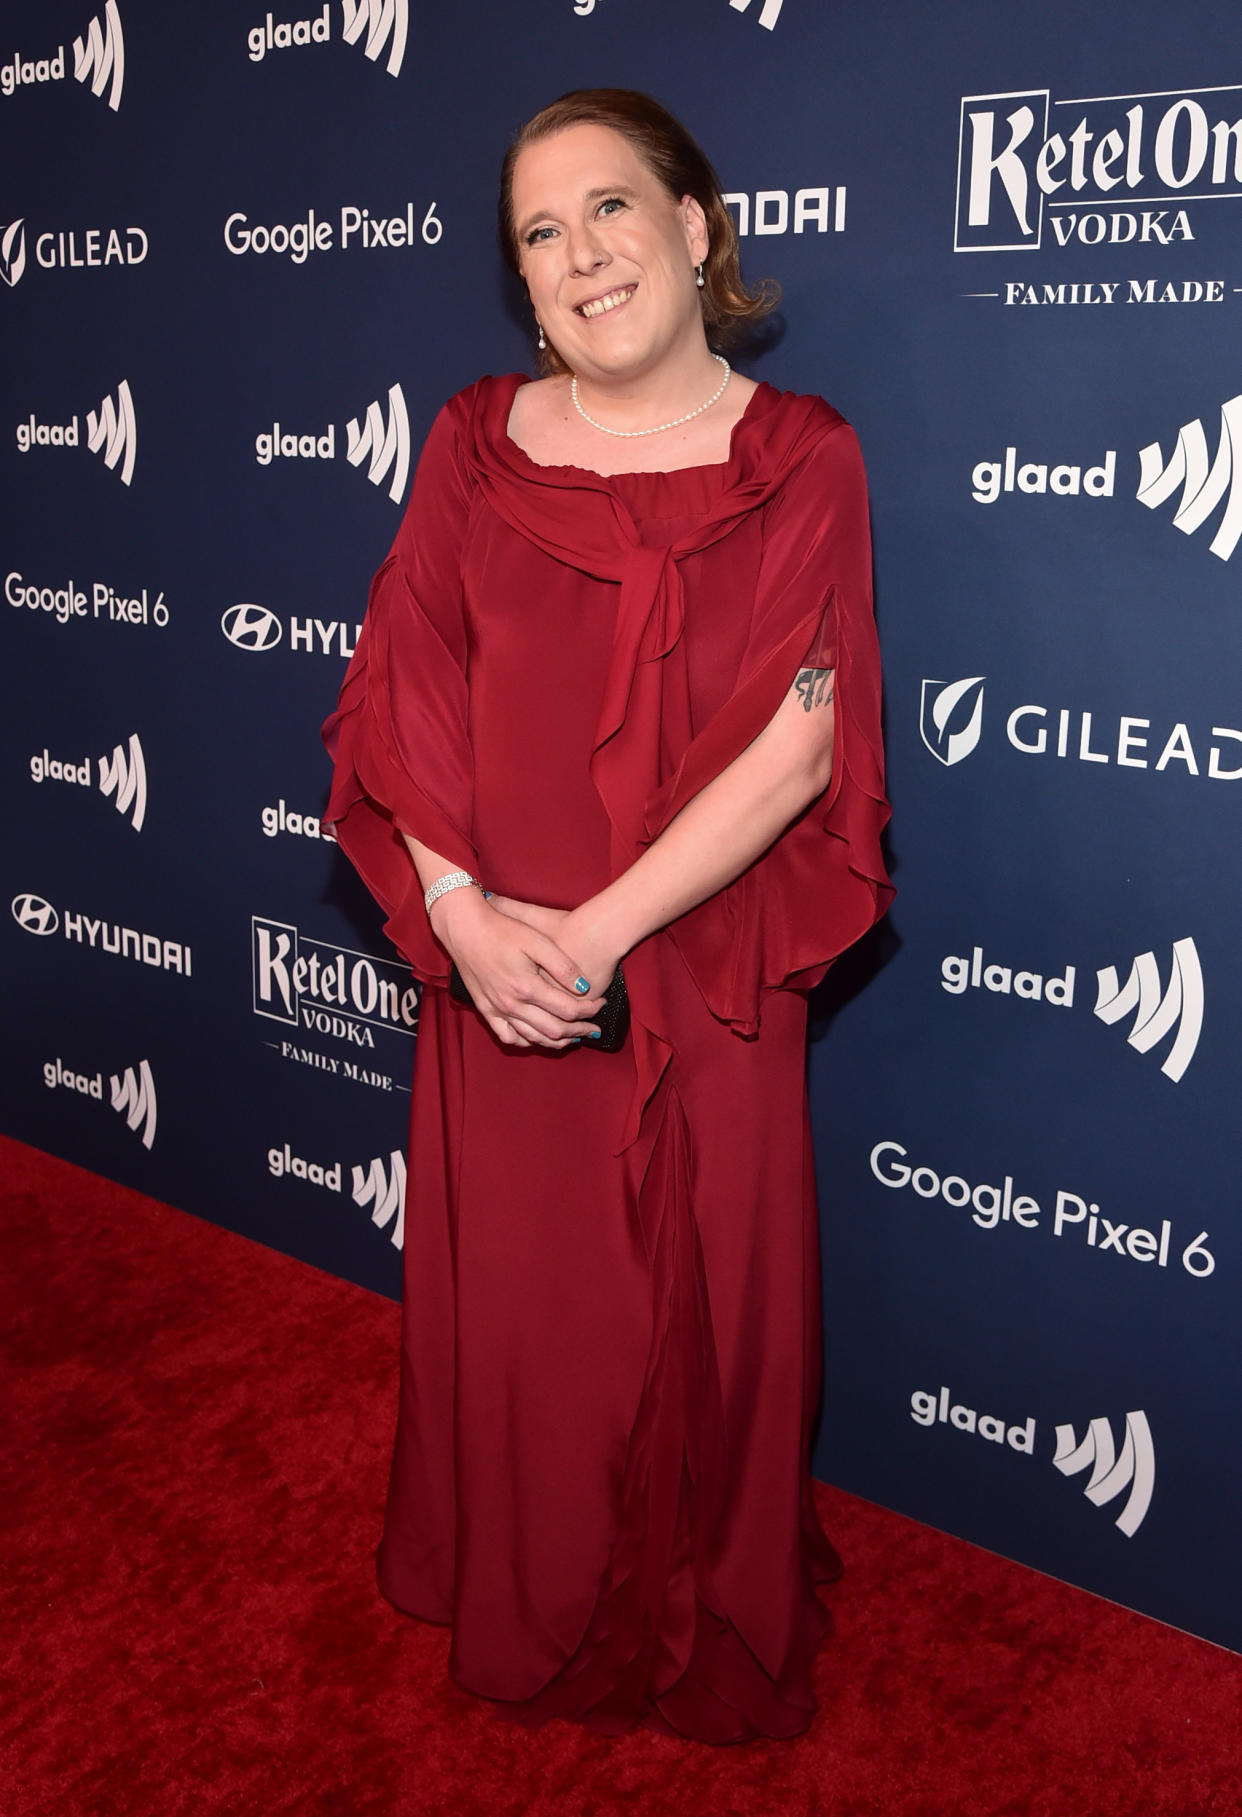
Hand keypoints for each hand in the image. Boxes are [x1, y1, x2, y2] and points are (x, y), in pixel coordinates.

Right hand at [429, 889, 607, 1048]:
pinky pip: (508, 1037)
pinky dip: (527, 1041)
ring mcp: (497, 1010)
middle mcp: (511, 1004)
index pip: (568, 1010)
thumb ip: (562, 966)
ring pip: (533, 1038)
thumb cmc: (502, 930)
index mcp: (527, 987)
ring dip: (557, 1041)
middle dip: (579, 1030)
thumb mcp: (537, 940)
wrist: (465, 928)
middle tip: (594, 1027)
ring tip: (575, 1037)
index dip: (590, 1010)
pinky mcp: (485, 1010)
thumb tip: (584, 987)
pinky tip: (538, 1037)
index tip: (601, 1003)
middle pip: (554, 1030)